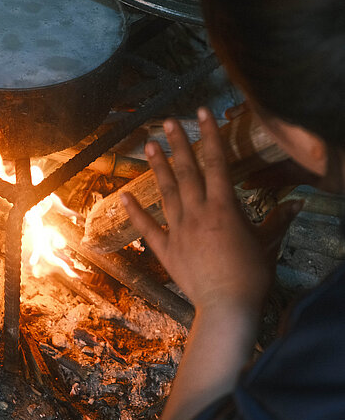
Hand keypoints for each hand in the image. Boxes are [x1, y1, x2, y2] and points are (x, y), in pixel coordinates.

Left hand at [121, 108, 301, 313]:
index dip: (209, 135)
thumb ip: (278, 220)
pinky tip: (123, 194)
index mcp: (223, 207)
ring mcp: (178, 230)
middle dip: (177, 144)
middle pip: (186, 171)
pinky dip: (135, 211)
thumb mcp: (268, 243)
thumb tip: (297, 203)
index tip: (201, 112)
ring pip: (165, 191)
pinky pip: (147, 227)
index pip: (216, 162)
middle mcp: (197, 212)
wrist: (226, 306)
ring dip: (157, 167)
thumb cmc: (251, 275)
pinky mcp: (166, 250)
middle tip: (166, 122)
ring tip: (148, 145)